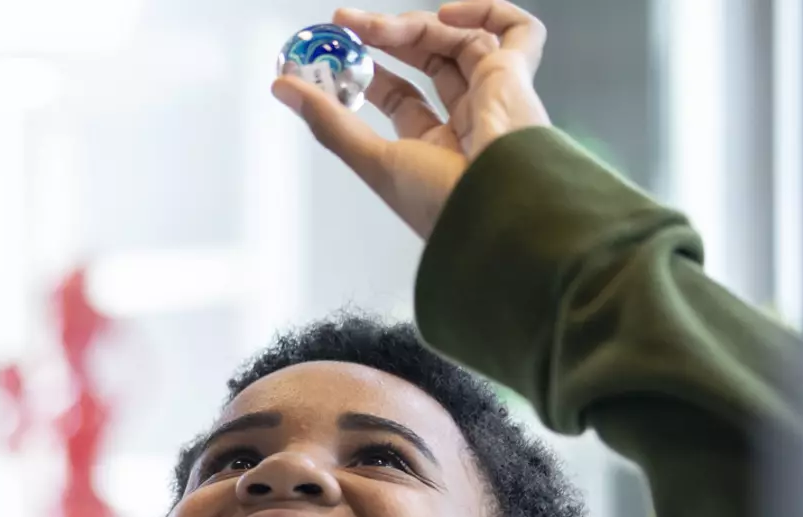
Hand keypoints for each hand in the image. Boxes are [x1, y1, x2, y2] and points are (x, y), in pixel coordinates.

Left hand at [271, 1, 551, 238]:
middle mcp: (466, 118)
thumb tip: (283, 87)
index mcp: (434, 147)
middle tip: (347, 25)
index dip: (369, 69)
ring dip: (413, 25)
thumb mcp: (372, 158)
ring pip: (458, 39)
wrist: (493, 210)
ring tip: (377, 27)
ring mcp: (493, 94)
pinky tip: (450, 15)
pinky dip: (488, 11)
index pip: (400, 95)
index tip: (338, 52)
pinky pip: (520, 30)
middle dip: (386, 37)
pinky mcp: (516, 75)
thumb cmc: (442, 203)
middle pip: (428, 60)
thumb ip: (328, 120)